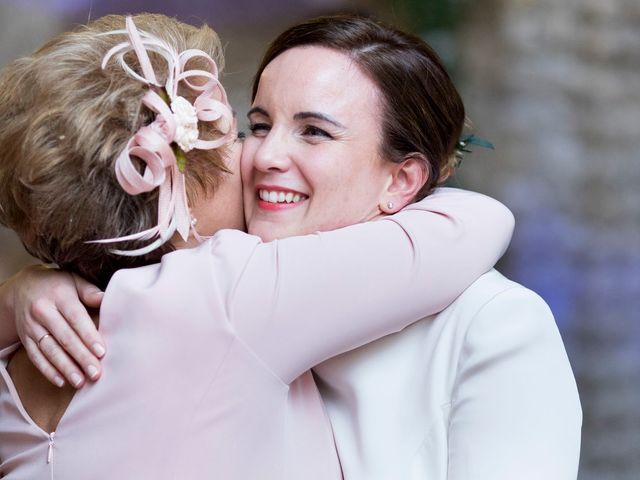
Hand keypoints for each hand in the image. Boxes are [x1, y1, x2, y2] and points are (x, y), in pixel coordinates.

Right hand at [8, 265, 105, 387]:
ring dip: (65, 368)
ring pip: (49, 350)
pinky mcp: (26, 339)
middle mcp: (42, 312)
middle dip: (81, 357)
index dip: (88, 336)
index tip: (102, 352)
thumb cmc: (57, 285)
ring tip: (80, 381)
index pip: (76, 319)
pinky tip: (61, 381)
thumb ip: (90, 291)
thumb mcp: (73, 281)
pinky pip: (36, 357)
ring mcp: (32, 327)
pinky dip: (48, 370)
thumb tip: (106, 299)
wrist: (21, 288)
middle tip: (96, 373)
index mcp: (59, 296)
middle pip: (64, 338)